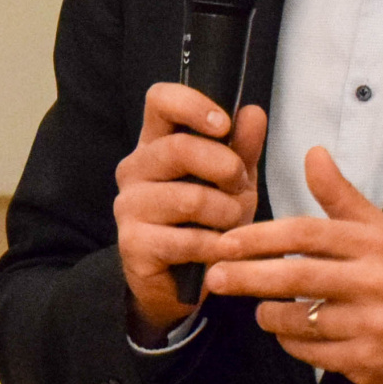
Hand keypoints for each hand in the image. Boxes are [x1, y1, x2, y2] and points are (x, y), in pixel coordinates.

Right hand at [114, 85, 267, 341]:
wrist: (181, 283)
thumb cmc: (206, 222)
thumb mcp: (232, 182)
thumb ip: (241, 148)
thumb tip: (253, 112)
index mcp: (155, 143)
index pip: (160, 100)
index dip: (192, 105)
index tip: (223, 125)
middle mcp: (134, 170)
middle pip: (179, 149)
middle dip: (225, 168)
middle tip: (240, 188)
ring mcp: (128, 207)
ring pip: (189, 198)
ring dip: (226, 213)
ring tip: (234, 225)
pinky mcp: (133, 244)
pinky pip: (186, 240)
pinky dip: (215, 246)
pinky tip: (220, 250)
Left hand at [205, 146, 382, 383]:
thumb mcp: (380, 229)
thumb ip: (340, 195)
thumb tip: (312, 153)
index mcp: (374, 244)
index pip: (306, 234)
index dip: (261, 237)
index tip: (227, 242)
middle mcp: (373, 282)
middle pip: (297, 277)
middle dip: (248, 276)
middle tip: (213, 276)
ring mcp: (371, 324)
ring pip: (298, 320)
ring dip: (269, 314)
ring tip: (261, 307)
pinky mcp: (367, 361)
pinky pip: (311, 353)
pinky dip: (291, 342)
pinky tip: (291, 332)